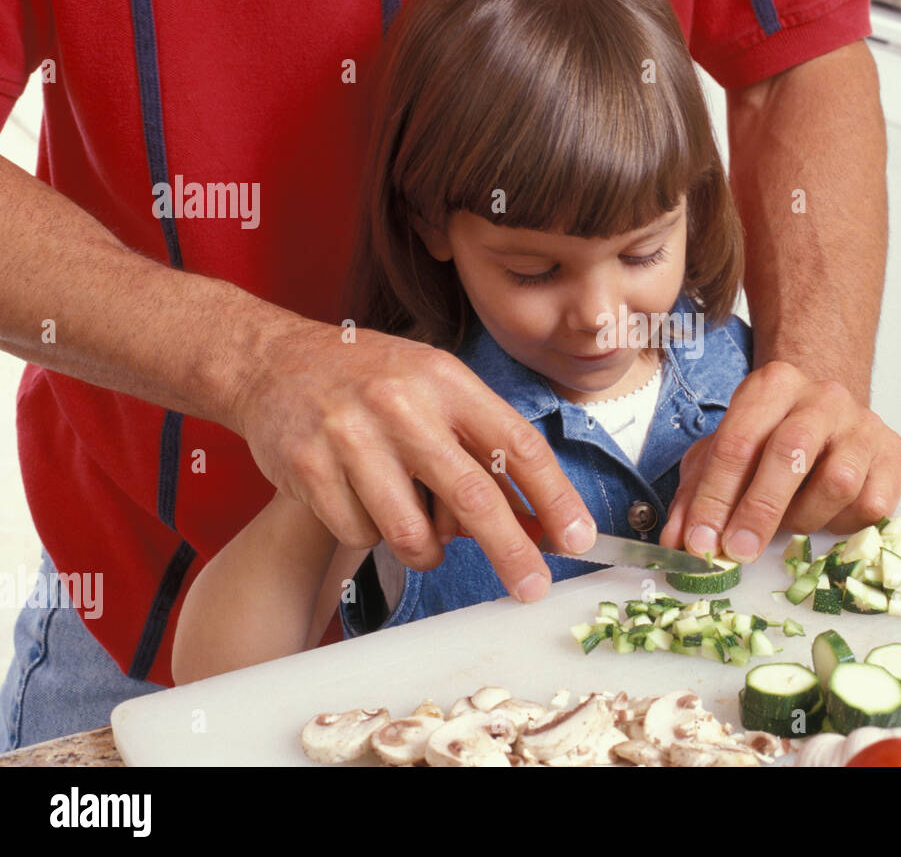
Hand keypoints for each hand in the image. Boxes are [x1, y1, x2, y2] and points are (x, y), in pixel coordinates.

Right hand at [229, 319, 595, 601]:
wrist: (273, 362)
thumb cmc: (371, 381)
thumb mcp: (436, 389)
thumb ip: (482, 448)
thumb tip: (536, 523)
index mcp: (446, 381)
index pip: (517, 445)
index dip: (555, 497)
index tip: (578, 539)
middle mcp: (401, 406)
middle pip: (473, 496)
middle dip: (512, 551)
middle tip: (533, 586)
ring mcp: (351, 438)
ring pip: (412, 533)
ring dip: (428, 550)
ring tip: (422, 532)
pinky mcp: (309, 469)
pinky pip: (361, 536)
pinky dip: (374, 535)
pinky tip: (366, 502)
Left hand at [658, 360, 900, 562]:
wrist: (830, 415)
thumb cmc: (772, 438)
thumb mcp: (724, 454)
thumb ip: (696, 496)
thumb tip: (679, 544)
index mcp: (771, 387)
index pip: (736, 443)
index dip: (715, 498)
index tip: (701, 543)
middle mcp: (821, 397)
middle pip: (789, 454)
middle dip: (759, 511)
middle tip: (738, 551)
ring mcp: (862, 424)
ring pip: (837, 482)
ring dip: (804, 518)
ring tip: (789, 524)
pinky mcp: (894, 453)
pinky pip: (871, 504)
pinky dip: (843, 523)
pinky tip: (826, 517)